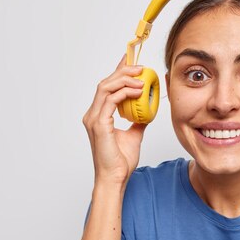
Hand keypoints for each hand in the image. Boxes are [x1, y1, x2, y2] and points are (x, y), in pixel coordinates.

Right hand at [82, 54, 147, 187]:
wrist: (115, 178)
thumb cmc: (121, 161)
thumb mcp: (134, 135)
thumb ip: (138, 121)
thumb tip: (147, 111)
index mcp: (98, 116)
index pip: (107, 87)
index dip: (117, 72)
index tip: (130, 61)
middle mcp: (93, 114)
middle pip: (105, 83)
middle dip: (122, 71)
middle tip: (140, 67)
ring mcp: (94, 119)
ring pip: (105, 87)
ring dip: (124, 79)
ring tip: (141, 78)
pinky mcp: (99, 124)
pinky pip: (110, 100)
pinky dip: (124, 92)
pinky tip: (137, 91)